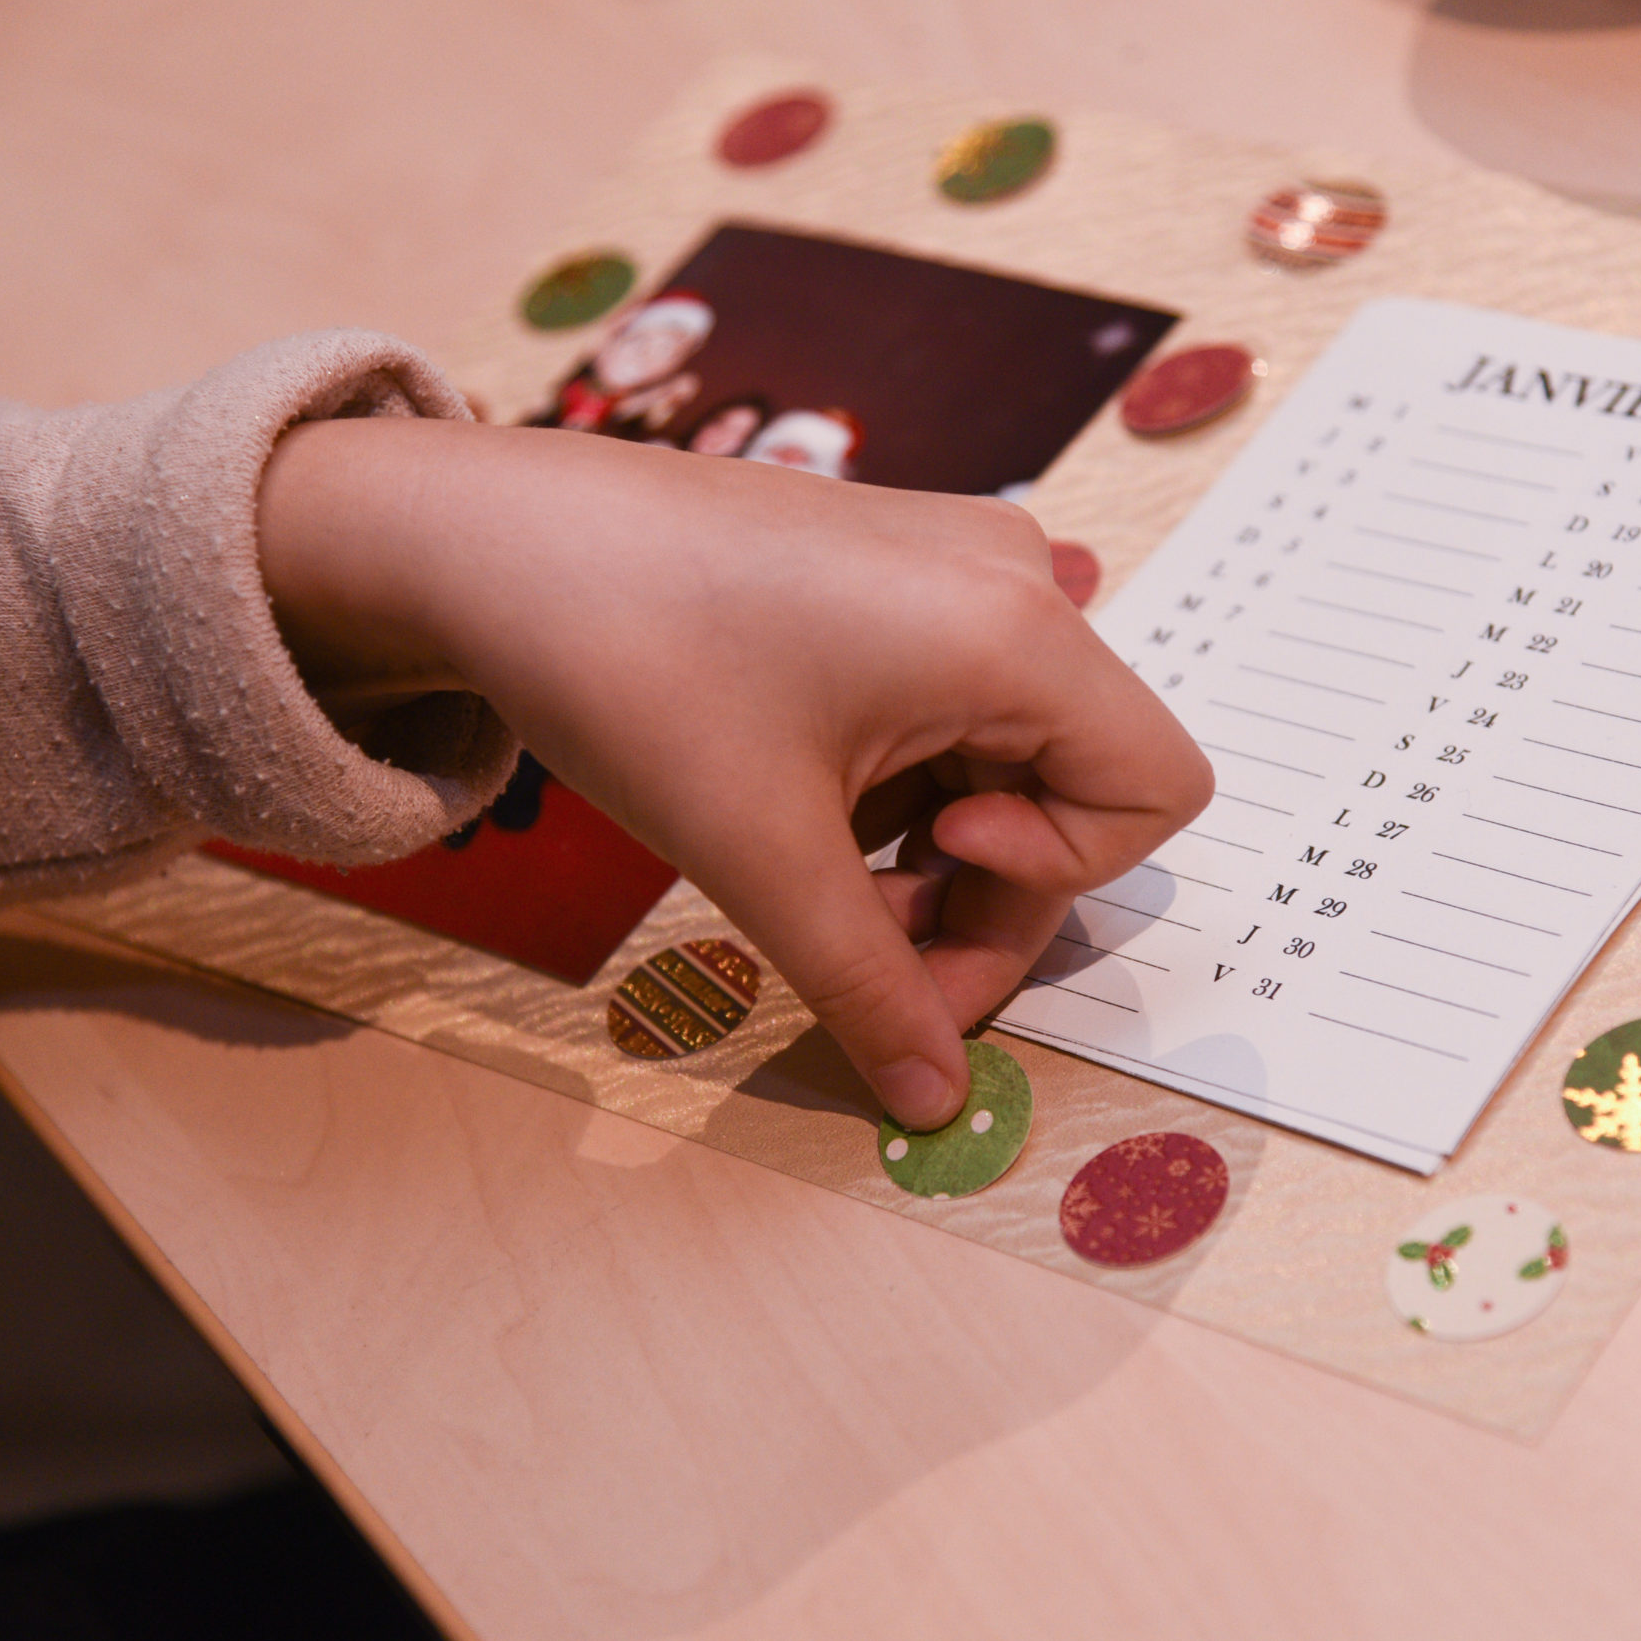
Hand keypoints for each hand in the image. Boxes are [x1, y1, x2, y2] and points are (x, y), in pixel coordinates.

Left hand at [256, 417, 1211, 1127]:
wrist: (487, 539)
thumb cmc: (628, 663)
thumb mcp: (761, 854)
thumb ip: (871, 988)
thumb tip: (937, 1101)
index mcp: (1014, 629)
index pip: (1153, 792)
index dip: (1053, 878)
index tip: (919, 872)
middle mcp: (1012, 579)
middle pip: (1079, 786)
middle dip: (981, 893)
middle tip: (862, 949)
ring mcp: (954, 564)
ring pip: (1013, 756)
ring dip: (933, 848)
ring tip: (810, 871)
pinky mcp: (897, 569)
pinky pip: (956, 706)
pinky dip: (901, 785)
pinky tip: (799, 803)